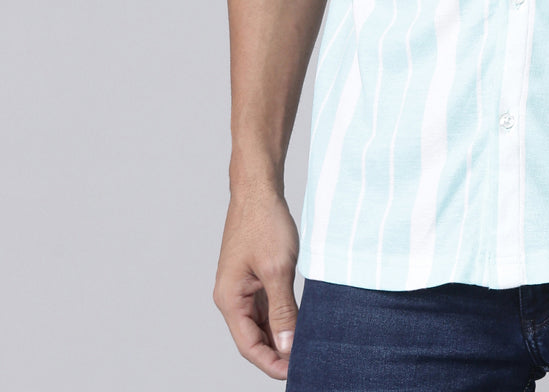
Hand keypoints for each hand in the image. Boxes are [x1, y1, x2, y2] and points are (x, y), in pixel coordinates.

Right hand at [213, 185, 299, 379]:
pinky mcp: (253, 276)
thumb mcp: (278, 269)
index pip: (249, 346)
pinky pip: (266, 306)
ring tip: (306, 346)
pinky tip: (300, 322)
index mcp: (230, 299)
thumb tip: (287, 348)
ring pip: (261, 323)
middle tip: (306, 362)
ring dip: (280, 336)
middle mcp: (232, 297)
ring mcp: (242, 287)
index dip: (271, 363)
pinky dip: (281, 317)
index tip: (295, 373)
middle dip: (277, 353)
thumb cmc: (265, 223)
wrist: (259, 188)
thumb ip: (282, 311)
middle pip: (253, 338)